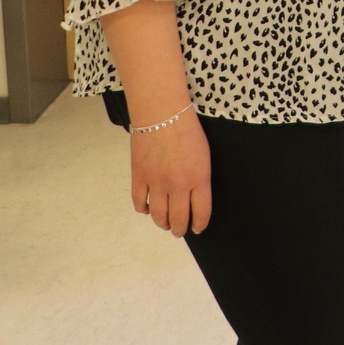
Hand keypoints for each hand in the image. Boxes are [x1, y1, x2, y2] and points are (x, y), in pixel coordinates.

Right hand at [130, 112, 212, 236]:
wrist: (162, 113)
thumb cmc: (188, 130)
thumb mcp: (204, 155)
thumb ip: (200, 178)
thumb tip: (194, 196)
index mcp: (199, 178)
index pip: (201, 212)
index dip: (200, 224)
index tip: (198, 228)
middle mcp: (178, 185)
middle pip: (178, 218)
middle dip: (179, 229)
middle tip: (179, 231)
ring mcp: (156, 182)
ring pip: (158, 215)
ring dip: (162, 223)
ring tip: (165, 224)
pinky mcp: (139, 177)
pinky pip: (139, 202)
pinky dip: (143, 209)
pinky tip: (148, 209)